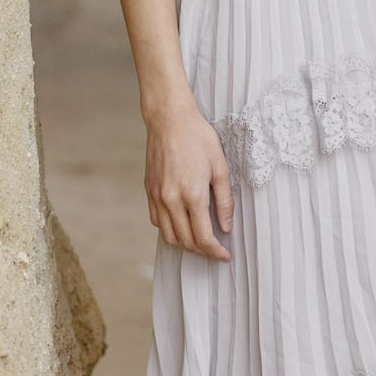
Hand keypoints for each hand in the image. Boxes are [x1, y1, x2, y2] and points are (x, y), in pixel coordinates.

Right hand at [145, 102, 233, 259]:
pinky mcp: (149, 191)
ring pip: (168, 236)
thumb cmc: (198, 138)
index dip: (215, 251)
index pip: (203, 236)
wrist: (169, 119)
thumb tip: (226, 227)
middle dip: (202, 251)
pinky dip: (170, 231)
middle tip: (216, 251)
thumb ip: (224, 200)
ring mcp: (157, 197)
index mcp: (192, 194)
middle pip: (185, 241)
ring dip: (185, 245)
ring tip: (200, 243)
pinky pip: (157, 222)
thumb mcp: (220, 166)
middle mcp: (171, 200)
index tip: (225, 256)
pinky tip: (182, 226)